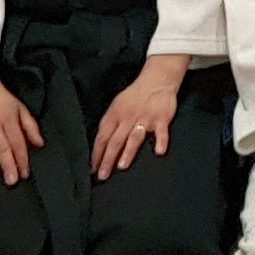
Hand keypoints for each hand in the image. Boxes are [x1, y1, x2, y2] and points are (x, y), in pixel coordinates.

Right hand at [0, 64, 43, 185]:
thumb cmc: (1, 99)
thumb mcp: (20, 108)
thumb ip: (30, 126)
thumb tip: (39, 144)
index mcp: (9, 119)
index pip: (17, 142)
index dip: (22, 158)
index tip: (25, 173)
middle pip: (2, 146)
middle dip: (8, 164)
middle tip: (12, 180)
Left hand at [90, 55, 187, 180]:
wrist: (157, 80)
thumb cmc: (135, 96)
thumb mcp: (117, 105)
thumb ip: (110, 124)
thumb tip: (100, 145)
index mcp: (115, 114)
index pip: (102, 137)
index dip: (96, 153)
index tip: (92, 168)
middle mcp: (128, 117)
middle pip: (115, 140)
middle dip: (107, 159)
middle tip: (103, 175)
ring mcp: (145, 118)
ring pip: (134, 137)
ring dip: (128, 152)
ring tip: (121, 166)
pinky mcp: (161, 118)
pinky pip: (161, 132)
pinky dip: (161, 141)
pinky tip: (159, 152)